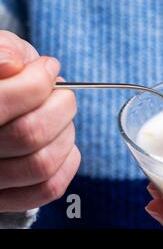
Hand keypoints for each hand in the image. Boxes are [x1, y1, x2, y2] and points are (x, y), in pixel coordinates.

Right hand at [0, 30, 79, 211]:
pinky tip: (62, 139)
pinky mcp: (9, 197)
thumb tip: (10, 65)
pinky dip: (68, 161)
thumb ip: (2, 51)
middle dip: (60, 105)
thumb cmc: (2, 75)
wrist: (2, 102)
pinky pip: (48, 188)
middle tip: (60, 92)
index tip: (48, 68)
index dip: (38, 81)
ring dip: (66, 132)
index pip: (4, 102)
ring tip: (60, 115)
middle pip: (30, 134)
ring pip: (42, 164)